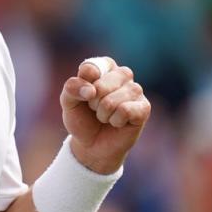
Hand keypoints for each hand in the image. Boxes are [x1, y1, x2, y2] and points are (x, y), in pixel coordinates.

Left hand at [59, 57, 149, 174]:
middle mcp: (123, 74)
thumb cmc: (82, 118)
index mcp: (105, 66)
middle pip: (101, 86)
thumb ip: (72, 88)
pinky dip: (115, 121)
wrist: (92, 145)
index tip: (84, 95)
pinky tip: (117, 122)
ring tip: (106, 116)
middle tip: (95, 109)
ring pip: (112, 101)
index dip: (82, 87)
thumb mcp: (67, 102)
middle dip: (93, 104)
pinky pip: (125, 111)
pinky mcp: (144, 107)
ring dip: (103, 114)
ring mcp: (136, 90)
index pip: (91, 68)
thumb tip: (91, 90)